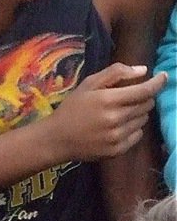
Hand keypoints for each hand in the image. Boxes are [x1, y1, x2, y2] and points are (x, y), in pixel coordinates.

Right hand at [46, 63, 165, 161]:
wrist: (57, 139)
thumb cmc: (72, 108)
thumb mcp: (88, 85)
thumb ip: (115, 73)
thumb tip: (144, 70)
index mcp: (107, 99)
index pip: (144, 91)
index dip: (157, 83)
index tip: (164, 76)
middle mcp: (115, 118)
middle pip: (146, 105)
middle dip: (142, 98)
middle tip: (127, 98)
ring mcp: (118, 136)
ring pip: (143, 120)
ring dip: (137, 113)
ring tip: (118, 113)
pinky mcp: (118, 150)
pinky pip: (138, 135)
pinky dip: (132, 129)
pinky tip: (116, 127)